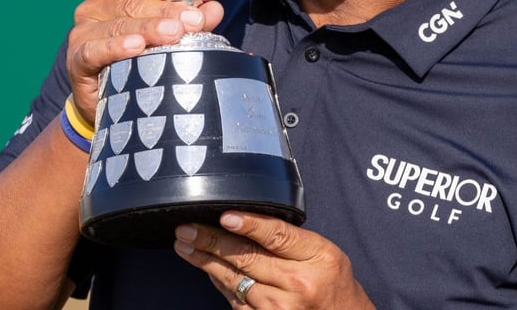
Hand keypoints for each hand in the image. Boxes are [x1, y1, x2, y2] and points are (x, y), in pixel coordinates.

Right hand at [65, 0, 224, 119]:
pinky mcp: (78, 59)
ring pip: (119, 25)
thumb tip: (215, 8)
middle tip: (194, 18)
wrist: (113, 100)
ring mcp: (84, 31)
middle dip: (165, 10)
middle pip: (132, 1)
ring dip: (149, 29)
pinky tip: (135, 47)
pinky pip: (98, 50)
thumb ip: (190, 17)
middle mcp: (96, 6)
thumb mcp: (168, 30)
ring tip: (173, 34)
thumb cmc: (143, 55)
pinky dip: (117, 48)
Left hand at [174, 213, 374, 309]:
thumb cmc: (331, 281)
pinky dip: (219, 282)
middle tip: (187, 229)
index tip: (225, 216)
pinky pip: (234, 300)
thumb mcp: (323, 251)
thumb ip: (291, 239)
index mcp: (317, 258)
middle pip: (247, 257)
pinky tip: (207, 268)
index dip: (249, 224)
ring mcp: (279, 308)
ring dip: (206, 261)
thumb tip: (244, 222)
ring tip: (185, 245)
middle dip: (211, 241)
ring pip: (234, 279)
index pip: (278, 236)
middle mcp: (297, 284)